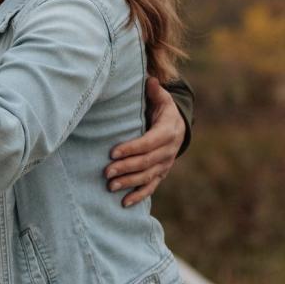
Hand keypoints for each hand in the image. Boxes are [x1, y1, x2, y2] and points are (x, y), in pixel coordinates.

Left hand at [104, 77, 184, 206]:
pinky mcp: (161, 173)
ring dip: (129, 183)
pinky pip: (151, 187)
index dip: (131, 149)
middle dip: (126, 168)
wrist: (178, 127)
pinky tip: (124, 203)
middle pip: (146, 162)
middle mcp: (168, 150)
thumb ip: (154, 92)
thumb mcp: (161, 99)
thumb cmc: (163, 110)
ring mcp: (165, 164)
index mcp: (167, 131)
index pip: (148, 143)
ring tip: (111, 186)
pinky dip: (139, 196)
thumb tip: (150, 80)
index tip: (113, 153)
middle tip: (106, 172)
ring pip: (147, 176)